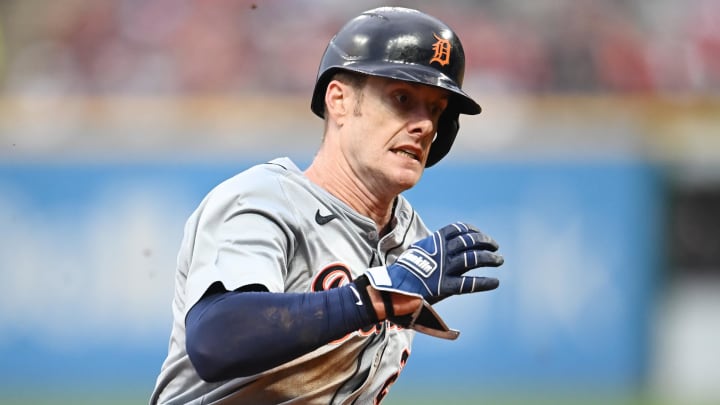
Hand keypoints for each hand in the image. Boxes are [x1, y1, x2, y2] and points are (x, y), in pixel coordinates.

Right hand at [365, 222, 502, 304]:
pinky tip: (495, 282)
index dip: (472, 230)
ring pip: (473, 259)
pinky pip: (470, 283)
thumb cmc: (402, 271)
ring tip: (499, 260)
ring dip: (489, 258)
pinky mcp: (446, 287)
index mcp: (434, 242)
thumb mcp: (416, 252)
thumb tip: (436, 244)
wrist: (392, 288)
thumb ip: (430, 248)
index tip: (479, 234)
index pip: (457, 229)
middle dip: (485, 242)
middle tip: (495, 246)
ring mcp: (445, 269)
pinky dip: (484, 282)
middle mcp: (442, 252)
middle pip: (469, 242)